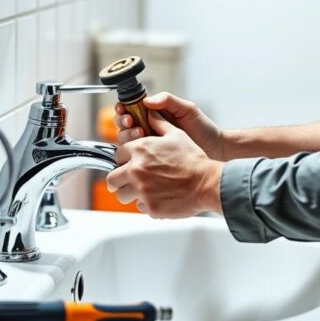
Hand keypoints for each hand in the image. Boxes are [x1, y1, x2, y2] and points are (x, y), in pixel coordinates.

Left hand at [106, 110, 222, 217]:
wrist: (207, 182)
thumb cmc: (193, 159)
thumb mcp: (176, 134)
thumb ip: (159, 124)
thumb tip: (150, 113)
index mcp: (140, 149)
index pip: (117, 154)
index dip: (124, 158)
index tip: (129, 162)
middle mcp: (136, 169)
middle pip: (112, 178)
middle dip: (119, 178)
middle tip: (129, 180)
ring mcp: (141, 190)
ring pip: (121, 195)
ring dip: (129, 192)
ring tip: (142, 190)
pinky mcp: (149, 207)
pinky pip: (138, 207)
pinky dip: (145, 203)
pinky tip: (157, 197)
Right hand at [115, 92, 225, 159]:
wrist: (216, 149)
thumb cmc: (203, 128)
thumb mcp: (187, 109)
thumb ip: (168, 101)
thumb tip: (147, 100)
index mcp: (155, 115)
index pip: (132, 109)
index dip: (124, 109)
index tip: (125, 110)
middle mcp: (150, 130)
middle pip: (125, 125)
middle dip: (124, 123)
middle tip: (133, 123)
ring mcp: (151, 146)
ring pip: (127, 141)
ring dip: (128, 136)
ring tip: (140, 133)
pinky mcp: (154, 161)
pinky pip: (137, 158)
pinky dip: (132, 154)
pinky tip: (139, 150)